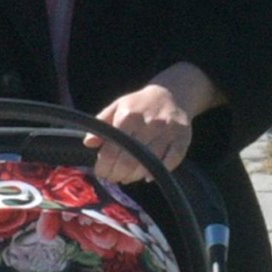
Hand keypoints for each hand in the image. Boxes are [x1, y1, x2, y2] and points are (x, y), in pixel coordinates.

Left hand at [82, 63, 224, 184]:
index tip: (101, 173)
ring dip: (134, 176)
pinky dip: (158, 172)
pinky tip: (147, 176)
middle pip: (130, 159)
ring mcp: (167, 131)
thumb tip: (88, 142)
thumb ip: (101, 123)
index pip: (113, 148)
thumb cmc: (140, 104)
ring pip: (149, 163)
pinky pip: (171, 161)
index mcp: (129, 115)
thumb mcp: (117, 107)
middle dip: (118, 174)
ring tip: (126, 177)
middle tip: (112, 178)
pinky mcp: (183, 137)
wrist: (171, 94)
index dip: (104, 165)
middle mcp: (149, 123)